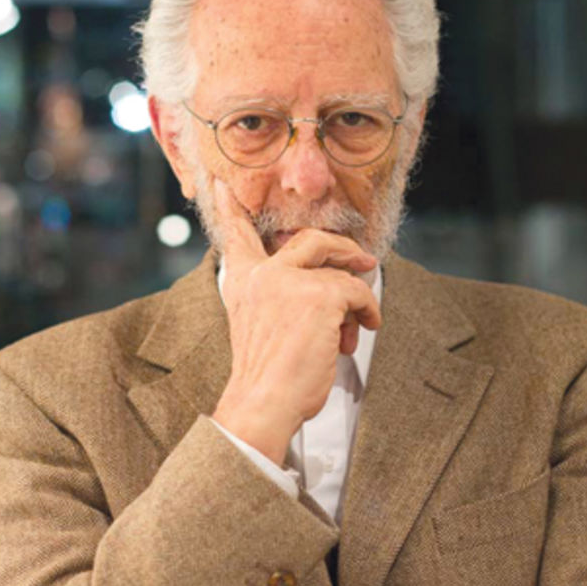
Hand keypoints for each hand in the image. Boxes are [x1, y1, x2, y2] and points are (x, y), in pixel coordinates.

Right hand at [211, 181, 380, 464]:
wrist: (265, 402)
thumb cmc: (269, 378)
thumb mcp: (266, 329)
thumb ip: (285, 302)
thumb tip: (333, 291)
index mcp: (242, 284)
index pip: (235, 236)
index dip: (228, 209)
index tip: (218, 183)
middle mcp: (261, 275)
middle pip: (309, 240)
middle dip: (341, 248)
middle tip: (363, 260)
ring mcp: (289, 281)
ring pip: (340, 272)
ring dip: (356, 301)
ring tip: (358, 327)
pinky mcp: (319, 295)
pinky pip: (358, 292)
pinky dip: (368, 311)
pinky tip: (365, 328)